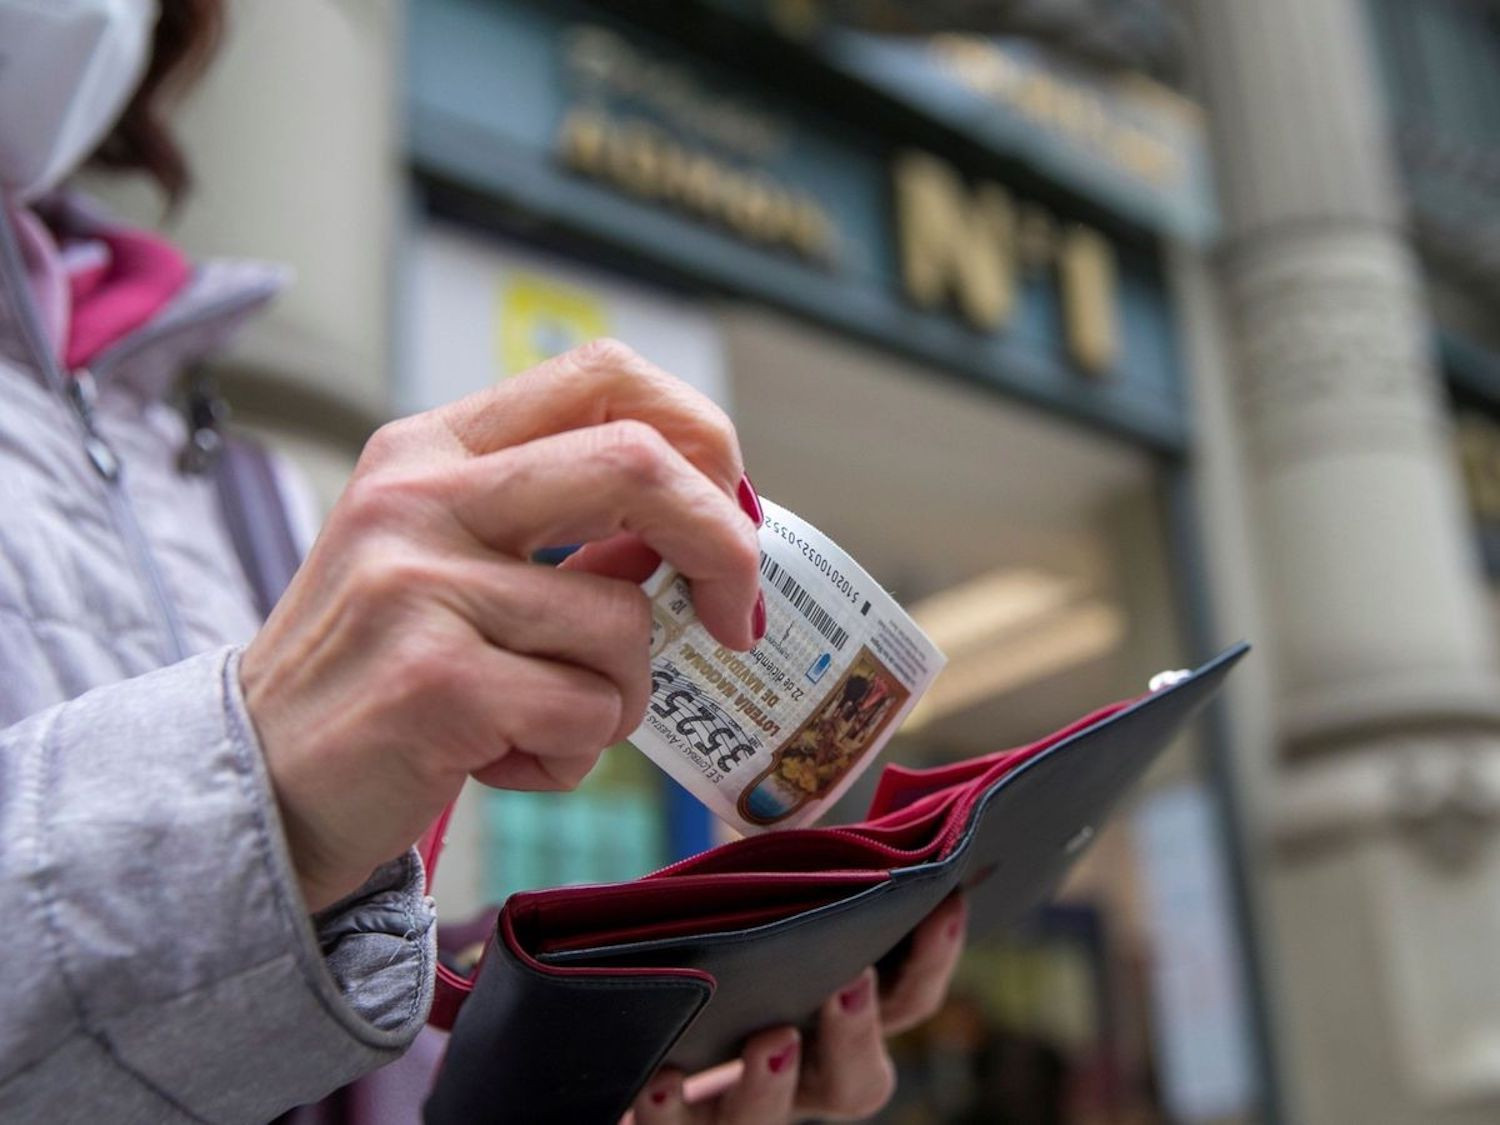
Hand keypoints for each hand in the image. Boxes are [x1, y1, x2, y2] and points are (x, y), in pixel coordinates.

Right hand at [240, 340, 762, 910]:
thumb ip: (566, 532)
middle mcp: (421, 495)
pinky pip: (586, 714)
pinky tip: (500, 758)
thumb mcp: (454, 565)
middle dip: (725, 549)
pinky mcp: (432, 681)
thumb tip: (709, 527)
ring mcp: (419, 582)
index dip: (701, 438)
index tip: (730, 517)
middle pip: (640, 463)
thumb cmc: (380, 670)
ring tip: (538, 720)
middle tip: (733, 620)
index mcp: (435, 449)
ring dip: (618, 698)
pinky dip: (571, 756)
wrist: (259, 782)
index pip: (605, 375)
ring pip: (624, 623)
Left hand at [627, 894, 968, 1123]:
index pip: (909, 999)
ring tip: (770, 1041)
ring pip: (769, 1121)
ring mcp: (742, 1108)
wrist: (642, 1031)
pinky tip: (662, 1079)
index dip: (933, 956)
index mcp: (841, 1020)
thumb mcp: (762, 905)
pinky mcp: (677, 1124)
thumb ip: (800, 876)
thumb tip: (824, 812)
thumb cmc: (720, 942)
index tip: (945, 900)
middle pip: (856, 1082)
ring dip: (773, 1085)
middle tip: (850, 982)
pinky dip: (671, 1112)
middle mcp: (804, 1077)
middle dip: (858, 1034)